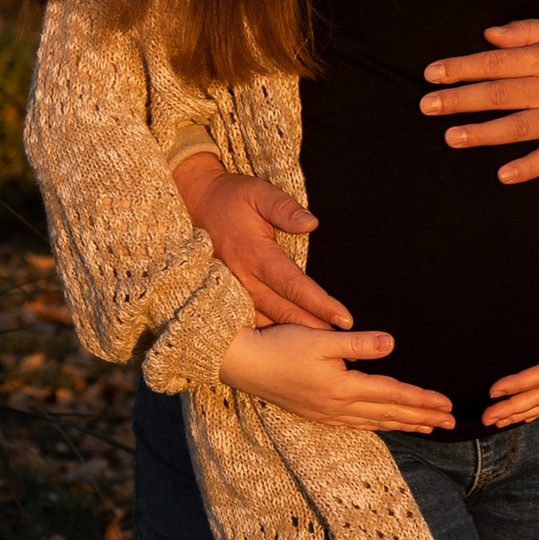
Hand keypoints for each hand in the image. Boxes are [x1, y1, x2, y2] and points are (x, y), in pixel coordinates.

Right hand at [177, 153, 351, 328]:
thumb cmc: (230, 197)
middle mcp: (242, 277)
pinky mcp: (227, 293)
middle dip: (312, 326)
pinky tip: (288, 343)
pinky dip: (271, 333)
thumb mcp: (258, 192)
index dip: (319, 303)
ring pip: (266, 319)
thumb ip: (284, 208)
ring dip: (293, 333)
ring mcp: (232, 288)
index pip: (293, 284)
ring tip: (322, 347)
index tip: (343, 318)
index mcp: (254, 253)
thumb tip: (310, 223)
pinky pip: (251, 318)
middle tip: (342, 342)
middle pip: (282, 309)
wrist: (195, 203)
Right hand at [217, 322, 454, 433]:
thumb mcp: (320, 339)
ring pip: (375, 422)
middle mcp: (338, 406)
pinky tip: (383, 425)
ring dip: (403, 424)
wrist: (242, 363)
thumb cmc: (280, 345)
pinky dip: (378, 426)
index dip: (422, 400)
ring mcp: (327, 413)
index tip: (447, 405)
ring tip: (426, 427)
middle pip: (389, 413)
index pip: (393, 395)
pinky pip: (356, 425)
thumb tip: (392, 344)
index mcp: (343, 387)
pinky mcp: (316, 413)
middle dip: (421, 417)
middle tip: (449, 422)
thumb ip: (358, 343)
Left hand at [419, 18, 538, 181]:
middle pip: (500, 93)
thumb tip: (487, 35)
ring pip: (518, 126)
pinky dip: (528, 167)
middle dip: (461, 99)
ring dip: (483, 133)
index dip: (462, 68)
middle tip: (427, 105)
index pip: (495, 62)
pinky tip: (503, 174)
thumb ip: (523, 31)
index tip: (432, 74)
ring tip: (450, 137)